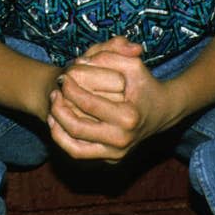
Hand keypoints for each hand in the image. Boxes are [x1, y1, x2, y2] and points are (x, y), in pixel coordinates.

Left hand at [47, 38, 174, 160]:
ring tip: (53, 104)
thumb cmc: (143, 84)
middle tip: (54, 90)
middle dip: (58, 107)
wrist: (162, 111)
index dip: (70, 88)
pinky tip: (56, 120)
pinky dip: (62, 139)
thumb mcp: (131, 63)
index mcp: (128, 117)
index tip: (63, 75)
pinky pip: (78, 153)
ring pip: (73, 146)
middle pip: (76, 127)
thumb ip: (107, 54)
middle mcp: (122, 140)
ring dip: (57, 124)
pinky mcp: (110, 159)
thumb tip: (79, 62)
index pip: (88, 104)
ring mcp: (116, 154)